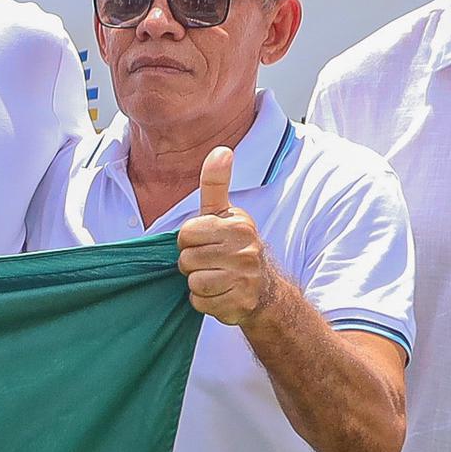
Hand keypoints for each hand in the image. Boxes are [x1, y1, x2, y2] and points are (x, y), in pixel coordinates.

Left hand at [175, 143, 273, 327]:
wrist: (264, 291)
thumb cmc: (235, 248)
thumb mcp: (225, 214)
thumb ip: (216, 183)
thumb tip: (221, 149)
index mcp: (238, 224)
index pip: (186, 233)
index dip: (189, 241)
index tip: (208, 243)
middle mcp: (246, 248)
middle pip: (186, 259)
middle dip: (192, 264)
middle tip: (211, 264)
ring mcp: (245, 276)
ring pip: (193, 281)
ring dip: (198, 284)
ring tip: (216, 278)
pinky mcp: (241, 301)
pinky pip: (200, 302)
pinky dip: (204, 302)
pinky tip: (220, 294)